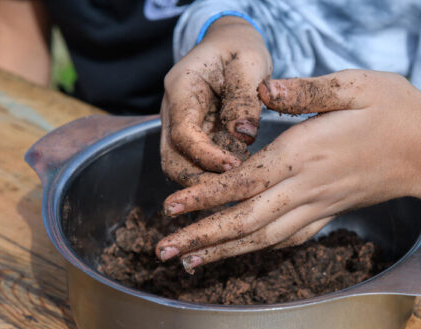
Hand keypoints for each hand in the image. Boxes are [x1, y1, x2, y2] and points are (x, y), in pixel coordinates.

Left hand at [156, 70, 420, 269]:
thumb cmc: (397, 111)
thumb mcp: (356, 85)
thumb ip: (306, 90)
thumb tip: (263, 90)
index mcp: (307, 152)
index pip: (246, 182)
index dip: (206, 198)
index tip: (171, 210)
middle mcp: (308, 187)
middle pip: (247, 221)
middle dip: (202, 238)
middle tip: (164, 252)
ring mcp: (319, 205)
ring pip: (264, 237)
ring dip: (224, 251)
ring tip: (189, 263)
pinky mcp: (328, 212)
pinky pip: (288, 238)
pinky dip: (257, 248)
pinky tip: (238, 251)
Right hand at [160, 16, 271, 185]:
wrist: (230, 46)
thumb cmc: (240, 50)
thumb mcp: (248, 64)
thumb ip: (245, 98)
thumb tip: (244, 136)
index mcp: (181, 89)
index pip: (182, 133)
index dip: (205, 156)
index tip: (233, 166)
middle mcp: (173, 112)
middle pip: (172, 158)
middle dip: (198, 180)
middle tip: (233, 190)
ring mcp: (180, 127)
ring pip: (180, 166)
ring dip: (205, 182)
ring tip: (237, 189)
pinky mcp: (194, 138)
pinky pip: (196, 164)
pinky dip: (213, 176)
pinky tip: (237, 182)